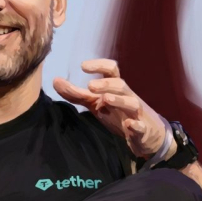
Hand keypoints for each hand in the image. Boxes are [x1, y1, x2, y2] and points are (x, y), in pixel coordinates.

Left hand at [53, 59, 169, 158]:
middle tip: (90, 86)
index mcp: (116, 89)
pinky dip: (136, 125)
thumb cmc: (118, 114)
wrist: (146, 135)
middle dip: (107, 84)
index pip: (111, 70)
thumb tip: (55, 80)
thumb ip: (76, 94)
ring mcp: (136, 113)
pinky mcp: (142, 130)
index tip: (83, 66)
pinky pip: (141, 127)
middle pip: (121, 85)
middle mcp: (127, 97)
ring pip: (132, 103)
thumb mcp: (96, 103)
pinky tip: (129, 126)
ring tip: (105, 100)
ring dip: (119, 100)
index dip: (99, 65)